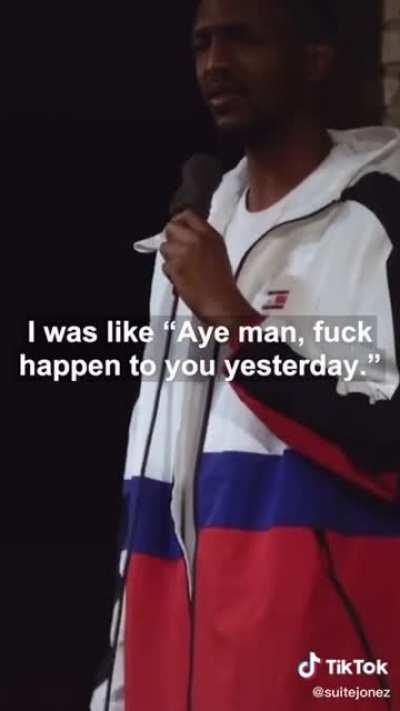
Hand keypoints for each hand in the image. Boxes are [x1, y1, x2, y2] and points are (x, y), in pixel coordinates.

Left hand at [160, 209, 257, 326]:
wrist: (220, 301)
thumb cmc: (222, 281)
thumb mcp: (217, 251)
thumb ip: (202, 240)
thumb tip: (185, 237)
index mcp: (210, 234)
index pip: (187, 215)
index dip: (179, 222)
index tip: (178, 231)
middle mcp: (196, 239)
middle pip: (170, 227)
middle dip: (170, 238)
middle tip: (176, 250)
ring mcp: (184, 252)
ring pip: (164, 246)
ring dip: (169, 257)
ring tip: (180, 267)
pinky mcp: (175, 266)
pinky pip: (165, 265)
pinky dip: (170, 273)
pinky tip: (180, 279)